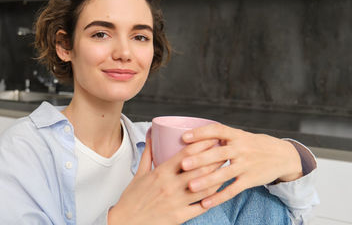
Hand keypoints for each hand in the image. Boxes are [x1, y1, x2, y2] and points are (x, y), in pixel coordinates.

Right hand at [107, 136, 221, 224]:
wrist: (126, 223)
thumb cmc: (132, 198)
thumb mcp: (139, 174)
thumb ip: (149, 154)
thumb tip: (152, 134)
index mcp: (161, 173)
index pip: (187, 154)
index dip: (202, 144)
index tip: (213, 138)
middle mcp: (171, 185)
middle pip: (200, 168)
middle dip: (216, 158)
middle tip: (225, 152)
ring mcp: (176, 202)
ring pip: (205, 187)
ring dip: (218, 177)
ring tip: (225, 170)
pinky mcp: (180, 216)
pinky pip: (201, 206)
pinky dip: (212, 199)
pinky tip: (218, 192)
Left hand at [180, 124, 302, 208]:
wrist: (283, 156)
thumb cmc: (255, 145)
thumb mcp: (242, 136)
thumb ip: (223, 137)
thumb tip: (195, 137)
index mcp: (237, 135)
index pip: (217, 130)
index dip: (200, 133)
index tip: (184, 137)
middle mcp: (241, 149)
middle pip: (218, 154)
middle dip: (200, 159)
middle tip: (183, 164)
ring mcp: (246, 165)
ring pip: (224, 174)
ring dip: (207, 181)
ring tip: (191, 186)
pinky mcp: (250, 180)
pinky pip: (232, 190)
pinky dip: (219, 197)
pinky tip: (205, 203)